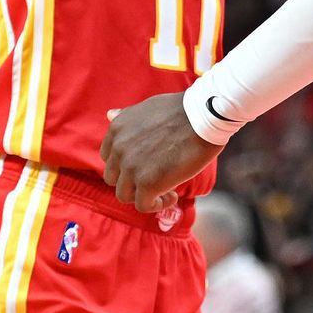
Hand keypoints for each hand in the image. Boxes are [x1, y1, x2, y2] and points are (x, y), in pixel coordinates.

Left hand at [99, 93, 221, 212]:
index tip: (144, 165)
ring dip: (143, 195)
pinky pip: (143, 205)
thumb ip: (127, 117)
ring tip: (166, 190)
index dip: (125, 165)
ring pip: (124, 195)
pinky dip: (158, 204)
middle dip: (132, 181)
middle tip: (154, 178)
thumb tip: (110, 115)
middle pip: (113, 178)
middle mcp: (119, 148)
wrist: (204, 116)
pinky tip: (173, 196)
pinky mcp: (147, 183)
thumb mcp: (147, 108)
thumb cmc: (182, 110)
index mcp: (117, 128)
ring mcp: (131, 167)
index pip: (109, 157)